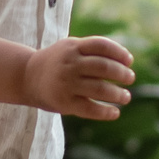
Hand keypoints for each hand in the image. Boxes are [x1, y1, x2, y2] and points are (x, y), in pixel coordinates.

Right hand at [21, 35, 135, 118]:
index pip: (101, 45)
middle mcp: (70, 64)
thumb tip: (126, 60)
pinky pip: (89, 108)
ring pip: (100, 88)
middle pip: (103, 67)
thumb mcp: (71, 48)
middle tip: (130, 78)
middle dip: (122, 73)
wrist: (27, 76)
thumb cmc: (58, 62)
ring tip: (126, 97)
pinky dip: (105, 112)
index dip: (119, 52)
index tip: (129, 61)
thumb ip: (93, 51)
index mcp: (73, 47)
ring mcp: (66, 83)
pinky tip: (115, 113)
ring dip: (118, 94)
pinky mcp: (64, 102)